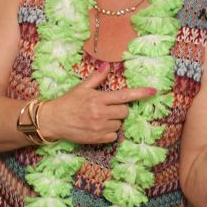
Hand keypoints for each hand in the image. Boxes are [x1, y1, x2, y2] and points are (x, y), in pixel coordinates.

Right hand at [38, 64, 154, 143]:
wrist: (53, 121)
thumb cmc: (68, 102)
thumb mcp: (81, 88)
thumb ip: (96, 78)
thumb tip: (107, 67)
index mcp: (99, 99)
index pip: (124, 96)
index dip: (140, 93)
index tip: (153, 91)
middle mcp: (101, 113)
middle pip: (124, 111)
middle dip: (119, 108)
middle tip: (106, 107)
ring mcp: (100, 127)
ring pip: (119, 124)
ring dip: (114, 121)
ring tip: (99, 118)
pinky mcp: (97, 139)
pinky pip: (113, 136)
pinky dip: (109, 132)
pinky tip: (98, 127)